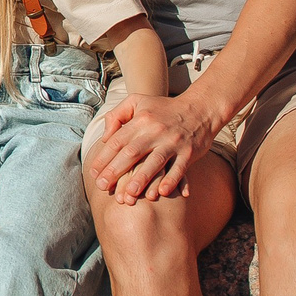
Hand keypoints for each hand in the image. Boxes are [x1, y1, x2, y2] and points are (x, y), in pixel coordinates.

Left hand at [89, 91, 221, 203]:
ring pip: (155, 161)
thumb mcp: (138, 101)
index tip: (94, 174)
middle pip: (132, 152)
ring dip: (142, 178)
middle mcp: (156, 131)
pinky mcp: (189, 152)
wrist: (200, 108)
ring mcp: (174, 142)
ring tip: (129, 193)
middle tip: (103, 187)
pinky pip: (180, 168)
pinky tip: (161, 192)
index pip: (118, 141)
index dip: (104, 158)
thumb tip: (105, 138)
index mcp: (141, 120)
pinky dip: (171, 180)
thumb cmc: (164, 108)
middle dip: (116, 171)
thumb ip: (117, 115)